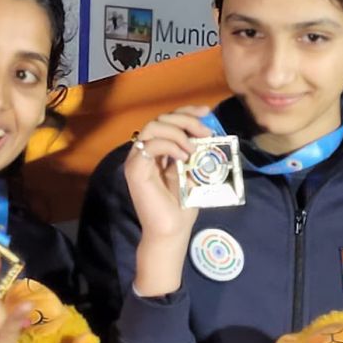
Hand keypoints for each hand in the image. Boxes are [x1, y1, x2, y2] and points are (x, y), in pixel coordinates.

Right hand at [126, 106, 211, 295]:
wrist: (171, 230)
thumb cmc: (181, 205)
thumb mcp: (192, 172)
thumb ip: (194, 152)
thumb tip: (207, 133)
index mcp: (157, 150)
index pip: (167, 120)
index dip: (186, 112)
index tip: (206, 112)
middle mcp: (144, 151)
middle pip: (160, 119)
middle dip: (186, 121)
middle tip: (205, 133)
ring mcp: (137, 159)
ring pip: (152, 127)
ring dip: (177, 132)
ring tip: (193, 147)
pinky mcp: (135, 169)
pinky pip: (150, 145)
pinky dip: (169, 145)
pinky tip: (184, 156)